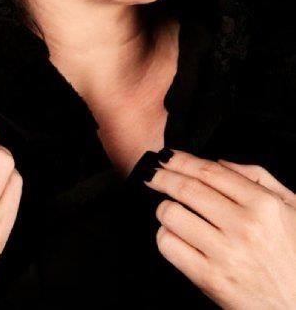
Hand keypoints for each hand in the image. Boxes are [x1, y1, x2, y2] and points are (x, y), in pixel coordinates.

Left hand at [144, 149, 295, 308]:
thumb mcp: (292, 208)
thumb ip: (258, 178)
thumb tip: (219, 163)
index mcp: (263, 205)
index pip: (210, 172)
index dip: (182, 160)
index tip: (167, 155)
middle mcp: (243, 226)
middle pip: (187, 189)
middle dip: (163, 176)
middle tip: (152, 172)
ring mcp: (225, 253)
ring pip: (173, 215)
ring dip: (163, 207)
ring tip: (166, 207)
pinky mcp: (210, 279)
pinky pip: (170, 247)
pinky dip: (164, 236)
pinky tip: (173, 234)